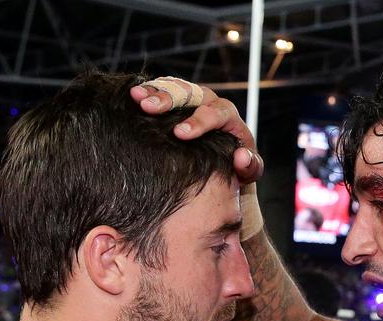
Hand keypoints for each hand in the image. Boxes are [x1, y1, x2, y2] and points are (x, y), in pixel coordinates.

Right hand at [129, 78, 263, 184]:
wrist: (223, 159)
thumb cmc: (236, 166)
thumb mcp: (247, 170)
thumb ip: (250, 166)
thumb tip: (241, 157)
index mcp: (228, 116)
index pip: (216, 113)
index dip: (199, 121)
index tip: (180, 134)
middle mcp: (209, 101)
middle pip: (190, 93)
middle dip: (169, 99)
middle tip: (148, 108)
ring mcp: (191, 98)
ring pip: (174, 87)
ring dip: (154, 90)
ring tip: (136, 97)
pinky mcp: (175, 100)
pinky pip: (162, 88)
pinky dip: (148, 91)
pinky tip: (132, 96)